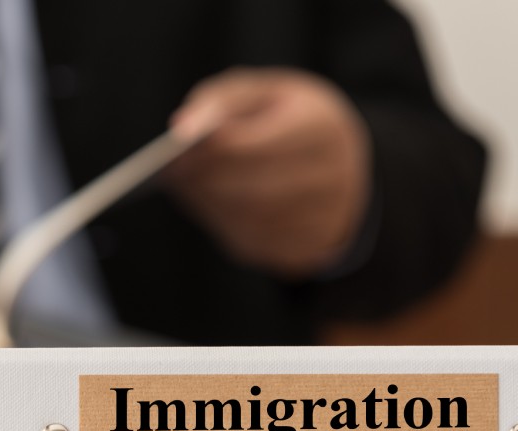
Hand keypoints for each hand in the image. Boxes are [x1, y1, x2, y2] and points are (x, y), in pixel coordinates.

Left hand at [164, 67, 370, 276]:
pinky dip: (220, 220)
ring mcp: (317, 220)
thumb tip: (178, 127)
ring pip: (239, 217)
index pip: (248, 144)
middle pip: (242, 187)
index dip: (206, 149)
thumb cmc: (294, 121)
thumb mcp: (267, 92)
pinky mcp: (300, 251)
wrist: (349, 169)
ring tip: (184, 182)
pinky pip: (245, 239)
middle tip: (168, 169)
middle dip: (199, 178)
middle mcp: (328, 179)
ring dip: (204, 201)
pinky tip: (210, 201)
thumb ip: (222, 99)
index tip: (175, 147)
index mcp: (319, 129)